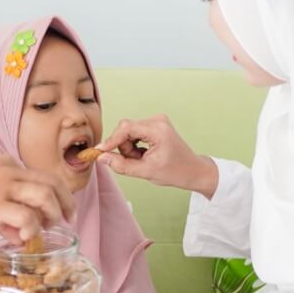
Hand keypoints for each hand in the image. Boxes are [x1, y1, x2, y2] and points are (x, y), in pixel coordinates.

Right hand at [0, 156, 74, 242]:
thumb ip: (4, 216)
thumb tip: (21, 236)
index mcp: (7, 165)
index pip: (42, 176)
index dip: (58, 194)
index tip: (61, 211)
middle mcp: (9, 171)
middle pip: (51, 182)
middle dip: (66, 203)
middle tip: (67, 221)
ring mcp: (1, 186)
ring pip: (44, 195)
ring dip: (53, 214)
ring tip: (47, 230)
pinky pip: (24, 215)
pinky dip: (32, 228)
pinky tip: (26, 238)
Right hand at [96, 115, 217, 197]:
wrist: (193, 170)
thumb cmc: (175, 171)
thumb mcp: (146, 172)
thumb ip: (121, 165)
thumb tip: (102, 158)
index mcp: (158, 130)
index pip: (126, 128)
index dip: (111, 140)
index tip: (100, 151)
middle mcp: (157, 120)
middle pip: (126, 129)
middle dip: (124, 147)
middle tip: (134, 161)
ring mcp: (157, 121)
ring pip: (128, 131)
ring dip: (129, 147)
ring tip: (142, 159)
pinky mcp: (155, 124)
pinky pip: (134, 132)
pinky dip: (134, 145)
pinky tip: (144, 154)